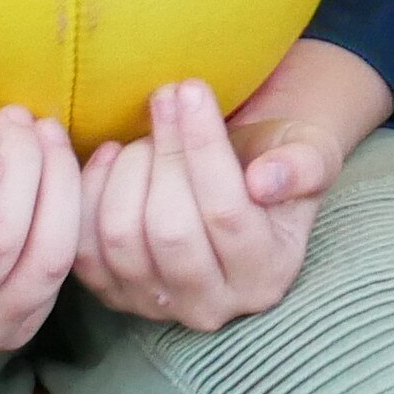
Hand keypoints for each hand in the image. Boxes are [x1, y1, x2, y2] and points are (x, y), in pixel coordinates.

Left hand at [75, 44, 388, 331]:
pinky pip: (83, 244)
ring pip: (122, 236)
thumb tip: (267, 180)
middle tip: (165, 95)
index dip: (203, 147)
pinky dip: (91, 190)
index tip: (190, 88)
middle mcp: (210, 305)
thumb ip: (302, 165)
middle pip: (170, 229)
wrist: (239, 184)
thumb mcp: (310, 155)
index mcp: (266, 276)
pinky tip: (112, 153)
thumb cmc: (276, 162)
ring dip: (129, 168)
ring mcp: (154, 305)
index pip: (226, 213)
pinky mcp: (110, 292)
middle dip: (164, 152)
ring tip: (147, 130)